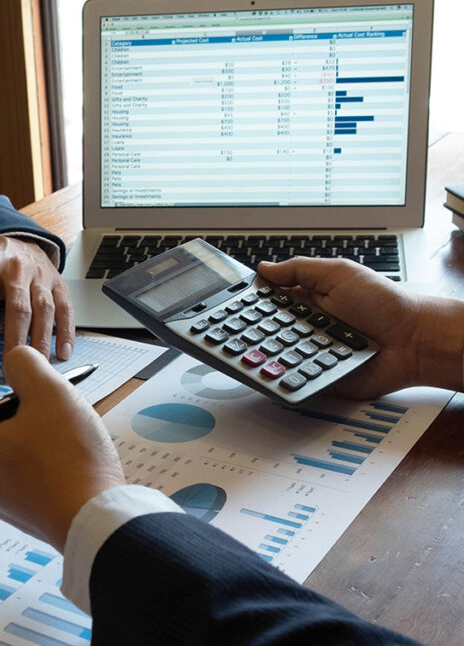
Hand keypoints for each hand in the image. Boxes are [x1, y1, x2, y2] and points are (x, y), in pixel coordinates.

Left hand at [0, 236, 74, 375]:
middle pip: (19, 310)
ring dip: (41, 341)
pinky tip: (63, 352)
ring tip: (36, 367)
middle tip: (13, 370)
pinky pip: (65, 308)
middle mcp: (16, 269)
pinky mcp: (58, 283)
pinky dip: (66, 331)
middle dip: (16, 343)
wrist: (11, 242)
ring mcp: (40, 275)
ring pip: (44, 309)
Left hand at [0, 346, 123, 549]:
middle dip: (5, 421)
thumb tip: (15, 362)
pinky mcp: (25, 516)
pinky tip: (67, 462)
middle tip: (37, 411)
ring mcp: (1, 501)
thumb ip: (25, 366)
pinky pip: (24, 481)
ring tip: (61, 438)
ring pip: (5, 459)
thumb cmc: (70, 459)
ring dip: (26, 443)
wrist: (95, 519)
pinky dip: (40, 467)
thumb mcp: (49, 393)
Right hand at [259, 257, 463, 395]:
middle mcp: (307, 327)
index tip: (231, 306)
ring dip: (270, 353)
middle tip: (242, 331)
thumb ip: (300, 269)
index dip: (251, 304)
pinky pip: (296, 377)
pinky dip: (288, 375)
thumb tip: (265, 268)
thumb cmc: (386, 303)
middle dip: (255, 331)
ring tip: (260, 351)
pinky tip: (282, 369)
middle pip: (267, 331)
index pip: (269, 302)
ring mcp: (312, 352)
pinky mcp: (319, 376)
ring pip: (277, 356)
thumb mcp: (339, 273)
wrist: (413, 341)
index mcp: (309, 300)